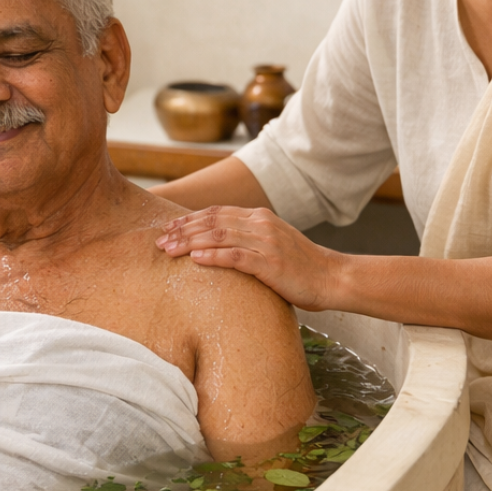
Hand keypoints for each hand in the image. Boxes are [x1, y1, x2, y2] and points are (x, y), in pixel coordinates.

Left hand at [155, 206, 336, 310]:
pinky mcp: (271, 263)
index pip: (215, 213)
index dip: (188, 219)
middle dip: (182, 230)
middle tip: (159, 241)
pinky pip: (236, 257)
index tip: (167, 228)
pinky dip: (213, 256)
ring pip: (219, 236)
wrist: (332, 278)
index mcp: (259, 217)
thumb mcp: (271, 244)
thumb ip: (247, 240)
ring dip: (189, 242)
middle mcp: (260, 224)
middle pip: (211, 222)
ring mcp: (266, 242)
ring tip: (168, 250)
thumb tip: (214, 246)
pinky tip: (195, 260)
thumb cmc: (300, 267)